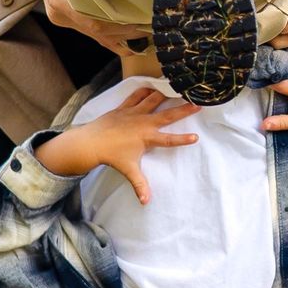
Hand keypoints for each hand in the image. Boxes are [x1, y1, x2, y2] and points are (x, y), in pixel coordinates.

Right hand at [11, 0, 147, 49]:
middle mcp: (58, 11)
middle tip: (156, 26)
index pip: (95, 24)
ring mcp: (61, 14)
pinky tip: (133, 33)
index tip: (146, 23)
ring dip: (122, 35)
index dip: (123, 28)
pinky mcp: (66, 12)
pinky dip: (112, 33)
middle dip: (129, 33)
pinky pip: (92, 28)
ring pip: (97, 35)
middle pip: (99, 33)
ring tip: (150, 30)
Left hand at [35, 87, 199, 202]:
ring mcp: (134, 113)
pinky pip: (136, 95)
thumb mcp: (128, 170)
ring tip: (177, 86)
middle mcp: (143, 123)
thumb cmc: (112, 156)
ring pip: (153, 100)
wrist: (90, 142)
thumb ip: (140, 185)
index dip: (183, 139)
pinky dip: (145, 90)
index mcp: (147, 138)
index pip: (169, 140)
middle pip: (167, 115)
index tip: (196, 137)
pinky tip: (152, 85)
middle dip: (183, 109)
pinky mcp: (124, 107)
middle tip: (197, 103)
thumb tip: (146, 202)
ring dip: (166, 93)